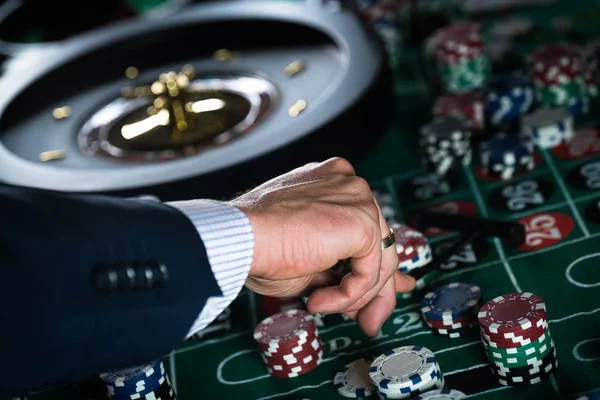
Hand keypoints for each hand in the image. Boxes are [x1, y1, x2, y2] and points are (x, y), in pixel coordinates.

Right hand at [230, 158, 415, 335]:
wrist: (240, 239)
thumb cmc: (260, 246)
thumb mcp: (311, 261)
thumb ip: (346, 270)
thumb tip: (390, 290)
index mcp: (333, 186)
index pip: (368, 228)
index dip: (372, 267)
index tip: (372, 298)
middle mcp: (350, 185)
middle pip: (381, 244)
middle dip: (374, 290)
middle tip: (366, 322)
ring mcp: (358, 199)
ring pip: (380, 261)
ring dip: (356, 297)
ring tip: (321, 307)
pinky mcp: (362, 221)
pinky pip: (369, 273)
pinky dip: (348, 296)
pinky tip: (317, 301)